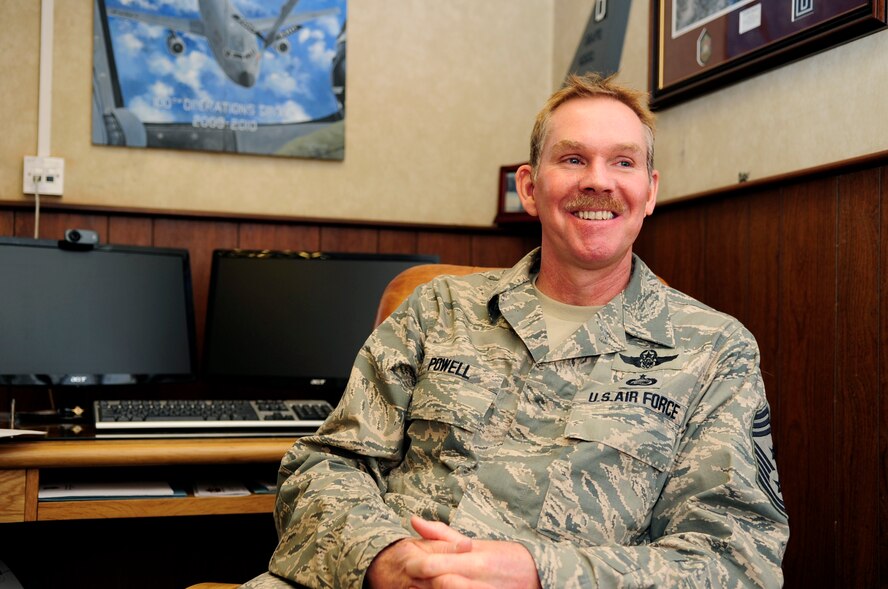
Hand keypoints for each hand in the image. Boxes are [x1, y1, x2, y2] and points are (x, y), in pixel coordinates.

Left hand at [365, 516, 540, 588]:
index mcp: (473, 559)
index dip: (415, 566)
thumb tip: (414, 520)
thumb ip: (443, 536)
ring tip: (425, 586)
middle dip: (421, 581)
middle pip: (437, 584)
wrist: (540, 577)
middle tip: (411, 578)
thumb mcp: (477, 544)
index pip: (434, 564)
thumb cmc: (507, 559)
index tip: (407, 564)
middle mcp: (476, 579)